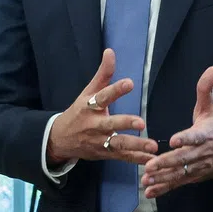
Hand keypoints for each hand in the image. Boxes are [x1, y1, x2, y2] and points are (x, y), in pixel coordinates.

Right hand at [46, 49, 157, 166]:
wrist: (60, 139)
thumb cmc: (79, 112)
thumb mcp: (88, 92)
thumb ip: (103, 74)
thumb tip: (110, 51)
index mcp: (90, 107)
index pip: (102, 96)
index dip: (115, 90)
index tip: (130, 83)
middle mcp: (94, 125)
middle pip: (110, 124)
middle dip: (125, 123)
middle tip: (141, 122)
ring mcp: (99, 141)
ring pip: (118, 144)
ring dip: (135, 146)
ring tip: (153, 146)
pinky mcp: (105, 154)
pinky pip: (122, 157)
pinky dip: (137, 159)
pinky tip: (151, 160)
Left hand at [141, 66, 212, 197]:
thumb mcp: (210, 108)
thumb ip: (206, 89)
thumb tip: (212, 68)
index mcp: (205, 135)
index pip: (195, 137)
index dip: (185, 139)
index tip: (174, 140)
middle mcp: (201, 153)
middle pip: (184, 159)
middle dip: (167, 162)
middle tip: (150, 165)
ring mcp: (197, 167)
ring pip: (179, 173)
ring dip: (162, 177)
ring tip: (147, 179)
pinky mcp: (192, 177)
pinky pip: (177, 183)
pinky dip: (163, 188)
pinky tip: (149, 191)